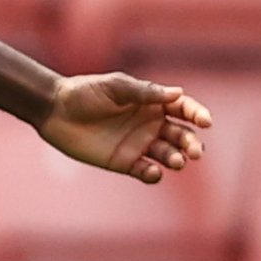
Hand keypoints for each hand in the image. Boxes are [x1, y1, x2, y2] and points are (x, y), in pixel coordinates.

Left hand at [34, 73, 212, 184]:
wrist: (54, 110)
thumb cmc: (84, 92)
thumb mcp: (115, 87)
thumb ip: (145, 92)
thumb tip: (177, 94)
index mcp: (152, 103)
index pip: (183, 109)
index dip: (197, 114)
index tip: (205, 121)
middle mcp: (151, 124)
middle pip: (181, 136)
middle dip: (192, 144)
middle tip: (195, 152)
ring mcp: (139, 144)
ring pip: (168, 155)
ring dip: (176, 159)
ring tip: (176, 161)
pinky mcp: (125, 162)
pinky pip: (146, 171)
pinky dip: (153, 174)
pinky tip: (154, 172)